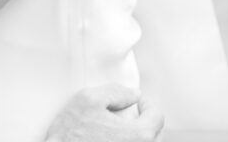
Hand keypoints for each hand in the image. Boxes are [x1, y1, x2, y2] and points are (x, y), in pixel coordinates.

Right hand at [45, 85, 163, 141]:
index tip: (137, 102)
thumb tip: (133, 95)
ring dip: (138, 135)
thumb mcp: (89, 98)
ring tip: (119, 128)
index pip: (157, 117)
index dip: (146, 104)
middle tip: (129, 113)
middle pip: (155, 135)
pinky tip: (112, 140)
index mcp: (138, 136)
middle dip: (145, 121)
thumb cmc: (70, 134)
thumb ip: (117, 91)